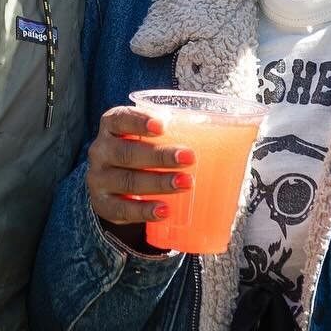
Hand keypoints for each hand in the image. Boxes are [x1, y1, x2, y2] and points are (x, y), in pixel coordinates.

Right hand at [85, 106, 193, 243]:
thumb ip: (175, 130)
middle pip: (127, 152)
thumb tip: (232, 130)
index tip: (163, 125)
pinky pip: (122, 209)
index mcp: (111, 126)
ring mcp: (98, 178)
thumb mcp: (149, 137)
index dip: (139, 120)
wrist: (113, 184)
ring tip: (185, 184)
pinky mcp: (102, 204)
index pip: (120, 119)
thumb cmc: (141, 151)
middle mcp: (100, 150)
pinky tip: (164, 210)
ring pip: (127, 181)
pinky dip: (144, 211)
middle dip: (160, 156)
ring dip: (158, 183)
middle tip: (189, 158)